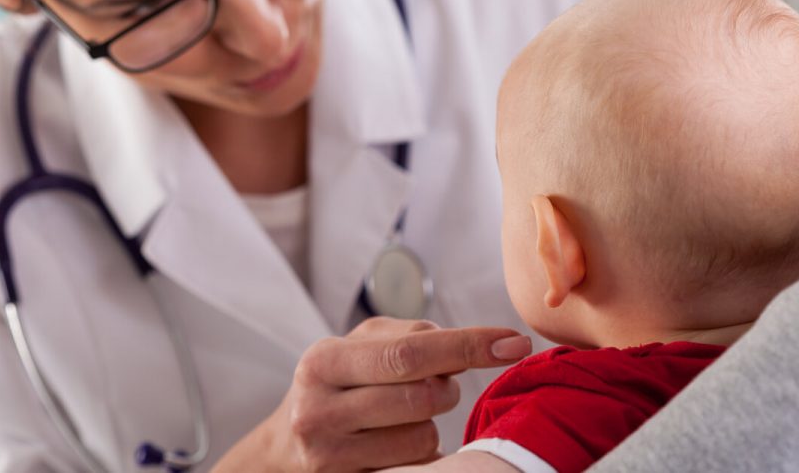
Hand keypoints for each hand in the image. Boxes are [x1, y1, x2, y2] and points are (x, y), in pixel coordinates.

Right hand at [215, 317, 531, 472]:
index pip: (410, 351)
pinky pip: (417, 469)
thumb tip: (467, 349)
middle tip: (436, 385)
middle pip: (423, 396)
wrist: (283, 448)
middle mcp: (320, 410)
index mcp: (325, 362)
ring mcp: (330, 456)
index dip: (470, 345)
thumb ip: (409, 339)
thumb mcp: (358, 349)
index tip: (515, 342)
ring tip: (403, 417)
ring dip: (431, 425)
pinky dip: (421, 455)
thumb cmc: (335, 386)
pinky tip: (394, 445)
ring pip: (424, 438)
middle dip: (448, 388)